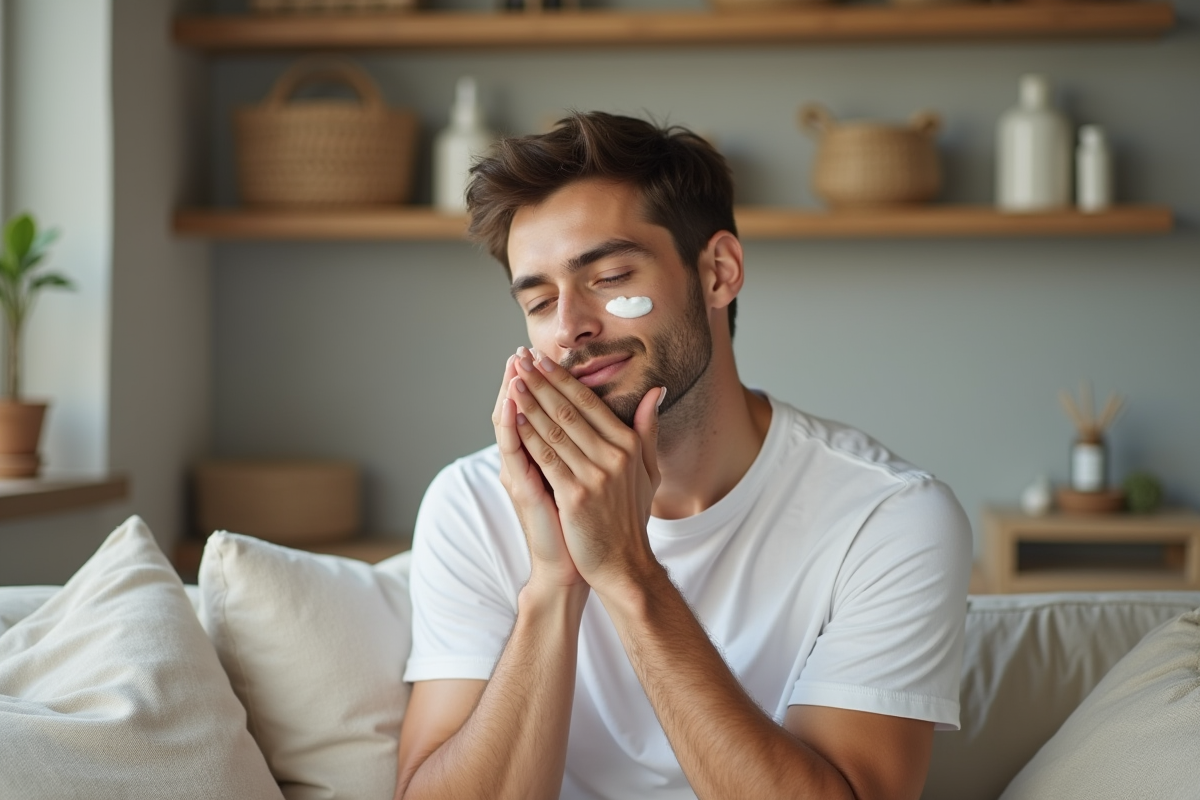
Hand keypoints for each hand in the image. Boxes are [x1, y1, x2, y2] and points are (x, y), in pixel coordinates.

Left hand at [506, 346, 663, 589]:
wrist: (624, 564)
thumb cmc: (631, 517)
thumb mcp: (649, 471)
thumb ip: (648, 429)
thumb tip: (655, 390)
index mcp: (629, 446)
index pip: (590, 403)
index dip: (563, 379)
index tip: (543, 360)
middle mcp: (614, 457)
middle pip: (569, 410)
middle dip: (541, 382)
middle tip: (521, 359)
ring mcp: (595, 476)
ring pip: (554, 430)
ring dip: (530, 403)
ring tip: (512, 381)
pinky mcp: (575, 496)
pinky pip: (545, 458)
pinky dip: (527, 435)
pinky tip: (514, 419)